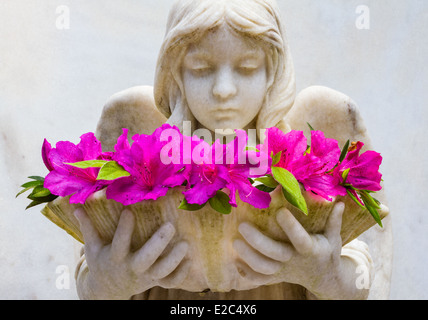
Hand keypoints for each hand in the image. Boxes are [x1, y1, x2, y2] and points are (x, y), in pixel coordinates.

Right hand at [74, 208, 189, 299]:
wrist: (107, 290)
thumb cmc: (101, 262)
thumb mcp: (93, 248)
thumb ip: (88, 227)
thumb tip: (77, 206)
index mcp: (115, 258)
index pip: (119, 243)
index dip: (124, 228)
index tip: (129, 211)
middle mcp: (131, 268)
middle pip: (145, 259)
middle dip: (158, 244)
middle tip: (170, 226)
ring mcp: (145, 277)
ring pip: (162, 272)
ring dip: (174, 259)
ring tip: (185, 243)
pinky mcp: (155, 282)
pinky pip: (170, 282)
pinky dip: (181, 273)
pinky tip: (189, 259)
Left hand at [234, 202, 369, 299]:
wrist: (324, 280)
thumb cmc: (327, 252)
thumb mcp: (334, 237)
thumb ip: (335, 220)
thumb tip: (340, 201)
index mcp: (311, 249)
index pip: (300, 239)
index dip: (291, 226)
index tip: (280, 210)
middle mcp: (295, 260)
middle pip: (274, 254)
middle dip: (257, 241)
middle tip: (242, 226)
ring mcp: (284, 270)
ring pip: (263, 268)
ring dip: (248, 256)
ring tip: (234, 242)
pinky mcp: (276, 277)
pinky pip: (259, 279)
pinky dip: (246, 273)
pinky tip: (235, 261)